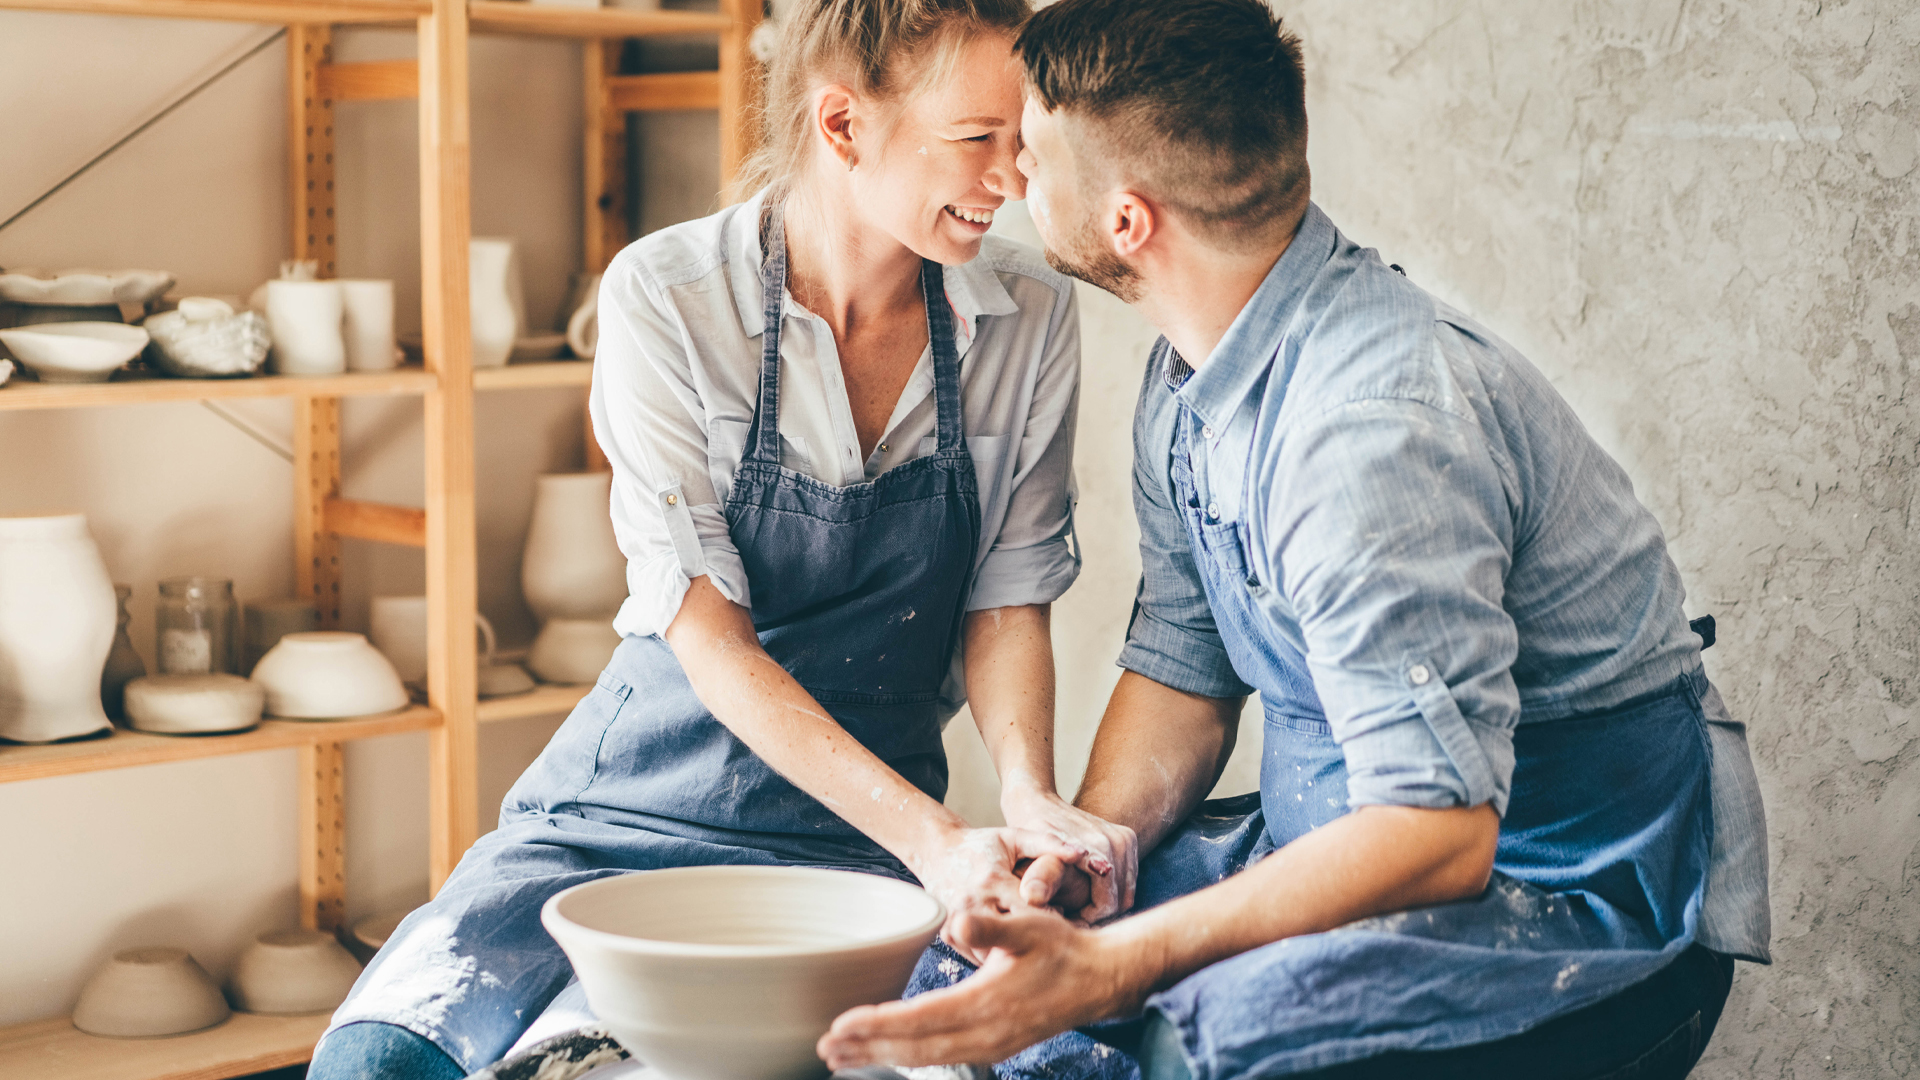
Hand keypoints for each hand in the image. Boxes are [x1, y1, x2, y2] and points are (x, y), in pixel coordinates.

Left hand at [817, 906, 1152, 1068]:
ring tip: (843, 1058)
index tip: (840, 1025)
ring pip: (926, 1058)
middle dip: (868, 1050)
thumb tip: (958, 922)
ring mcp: (990, 1046)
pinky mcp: (994, 1048)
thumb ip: (991, 926)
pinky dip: (910, 1058)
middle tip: (825, 1051)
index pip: (920, 1018)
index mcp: (987, 1003)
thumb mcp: (1029, 926)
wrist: (1100, 979)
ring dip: (883, 1057)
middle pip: (915, 1048)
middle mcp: (985, 1034)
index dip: (878, 1024)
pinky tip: (890, 1054)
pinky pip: (942, 1058)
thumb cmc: (1062, 949)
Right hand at [910, 827, 1088, 963]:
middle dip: (1031, 940)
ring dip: (1012, 951)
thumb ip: (1048, 842)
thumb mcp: (1014, 837)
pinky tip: (1006, 945)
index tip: (1059, 916)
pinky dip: (994, 953)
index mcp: (992, 880)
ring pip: (994, 952)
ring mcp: (957, 921)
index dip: (1050, 918)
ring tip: (1026, 942)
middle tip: (1047, 938)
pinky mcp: (948, 934)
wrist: (936, 850)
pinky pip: (977, 955)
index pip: (1030, 912)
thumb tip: (1081, 853)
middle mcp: (972, 904)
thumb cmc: (981, 845)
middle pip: (1012, 937)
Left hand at [1001, 787, 1137, 922]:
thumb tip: (1034, 897)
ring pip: (1126, 893)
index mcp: (1100, 847)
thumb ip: (1040, 876)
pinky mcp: (1128, 839)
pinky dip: (1111, 892)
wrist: (1037, 802)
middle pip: (1120, 900)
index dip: (1088, 921)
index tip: (1067, 926)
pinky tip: (1087, 897)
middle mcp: (1118, 841)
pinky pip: (1127, 881)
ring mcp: (1126, 839)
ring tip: (1077, 910)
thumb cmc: (1030, 834)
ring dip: (1106, 905)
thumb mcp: (1031, 856)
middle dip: (1098, 915)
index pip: (1107, 903)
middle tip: (1071, 921)